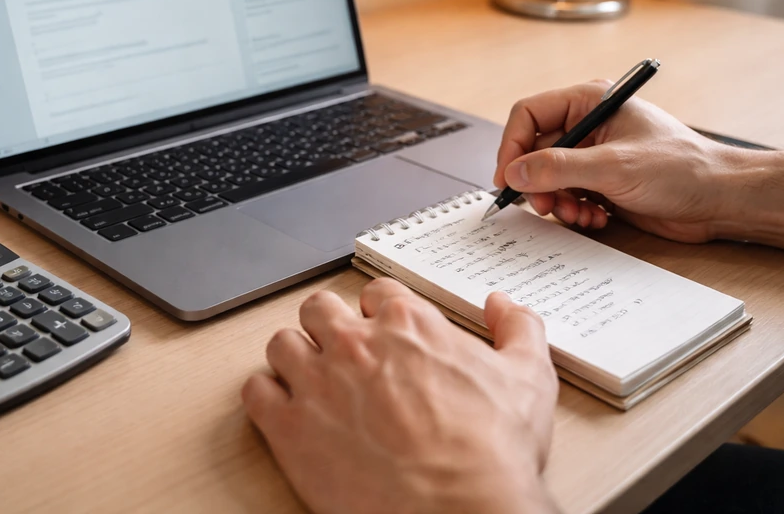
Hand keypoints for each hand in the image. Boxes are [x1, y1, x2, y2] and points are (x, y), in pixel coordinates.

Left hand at [242, 280, 558, 513]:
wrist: (460, 512)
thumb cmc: (491, 453)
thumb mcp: (528, 378)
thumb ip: (518, 329)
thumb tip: (503, 307)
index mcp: (407, 325)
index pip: (376, 293)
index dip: (378, 311)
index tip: (380, 329)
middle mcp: (356, 344)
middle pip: (318, 308)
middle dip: (327, 325)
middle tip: (339, 350)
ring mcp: (318, 382)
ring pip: (282, 344)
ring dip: (293, 357)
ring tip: (308, 378)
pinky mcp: (290, 427)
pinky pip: (255, 393)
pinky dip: (265, 397)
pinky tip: (282, 408)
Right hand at [494, 80, 742, 242]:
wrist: (722, 199)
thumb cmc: (682, 168)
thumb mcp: (614, 167)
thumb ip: (559, 167)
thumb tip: (514, 172)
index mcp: (589, 102)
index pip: (529, 115)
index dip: (512, 147)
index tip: (507, 179)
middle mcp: (588, 125)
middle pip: (535, 150)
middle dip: (536, 182)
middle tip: (544, 205)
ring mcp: (595, 155)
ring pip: (549, 177)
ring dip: (557, 201)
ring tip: (578, 215)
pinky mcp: (603, 182)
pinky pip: (568, 195)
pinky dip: (574, 211)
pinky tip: (596, 219)